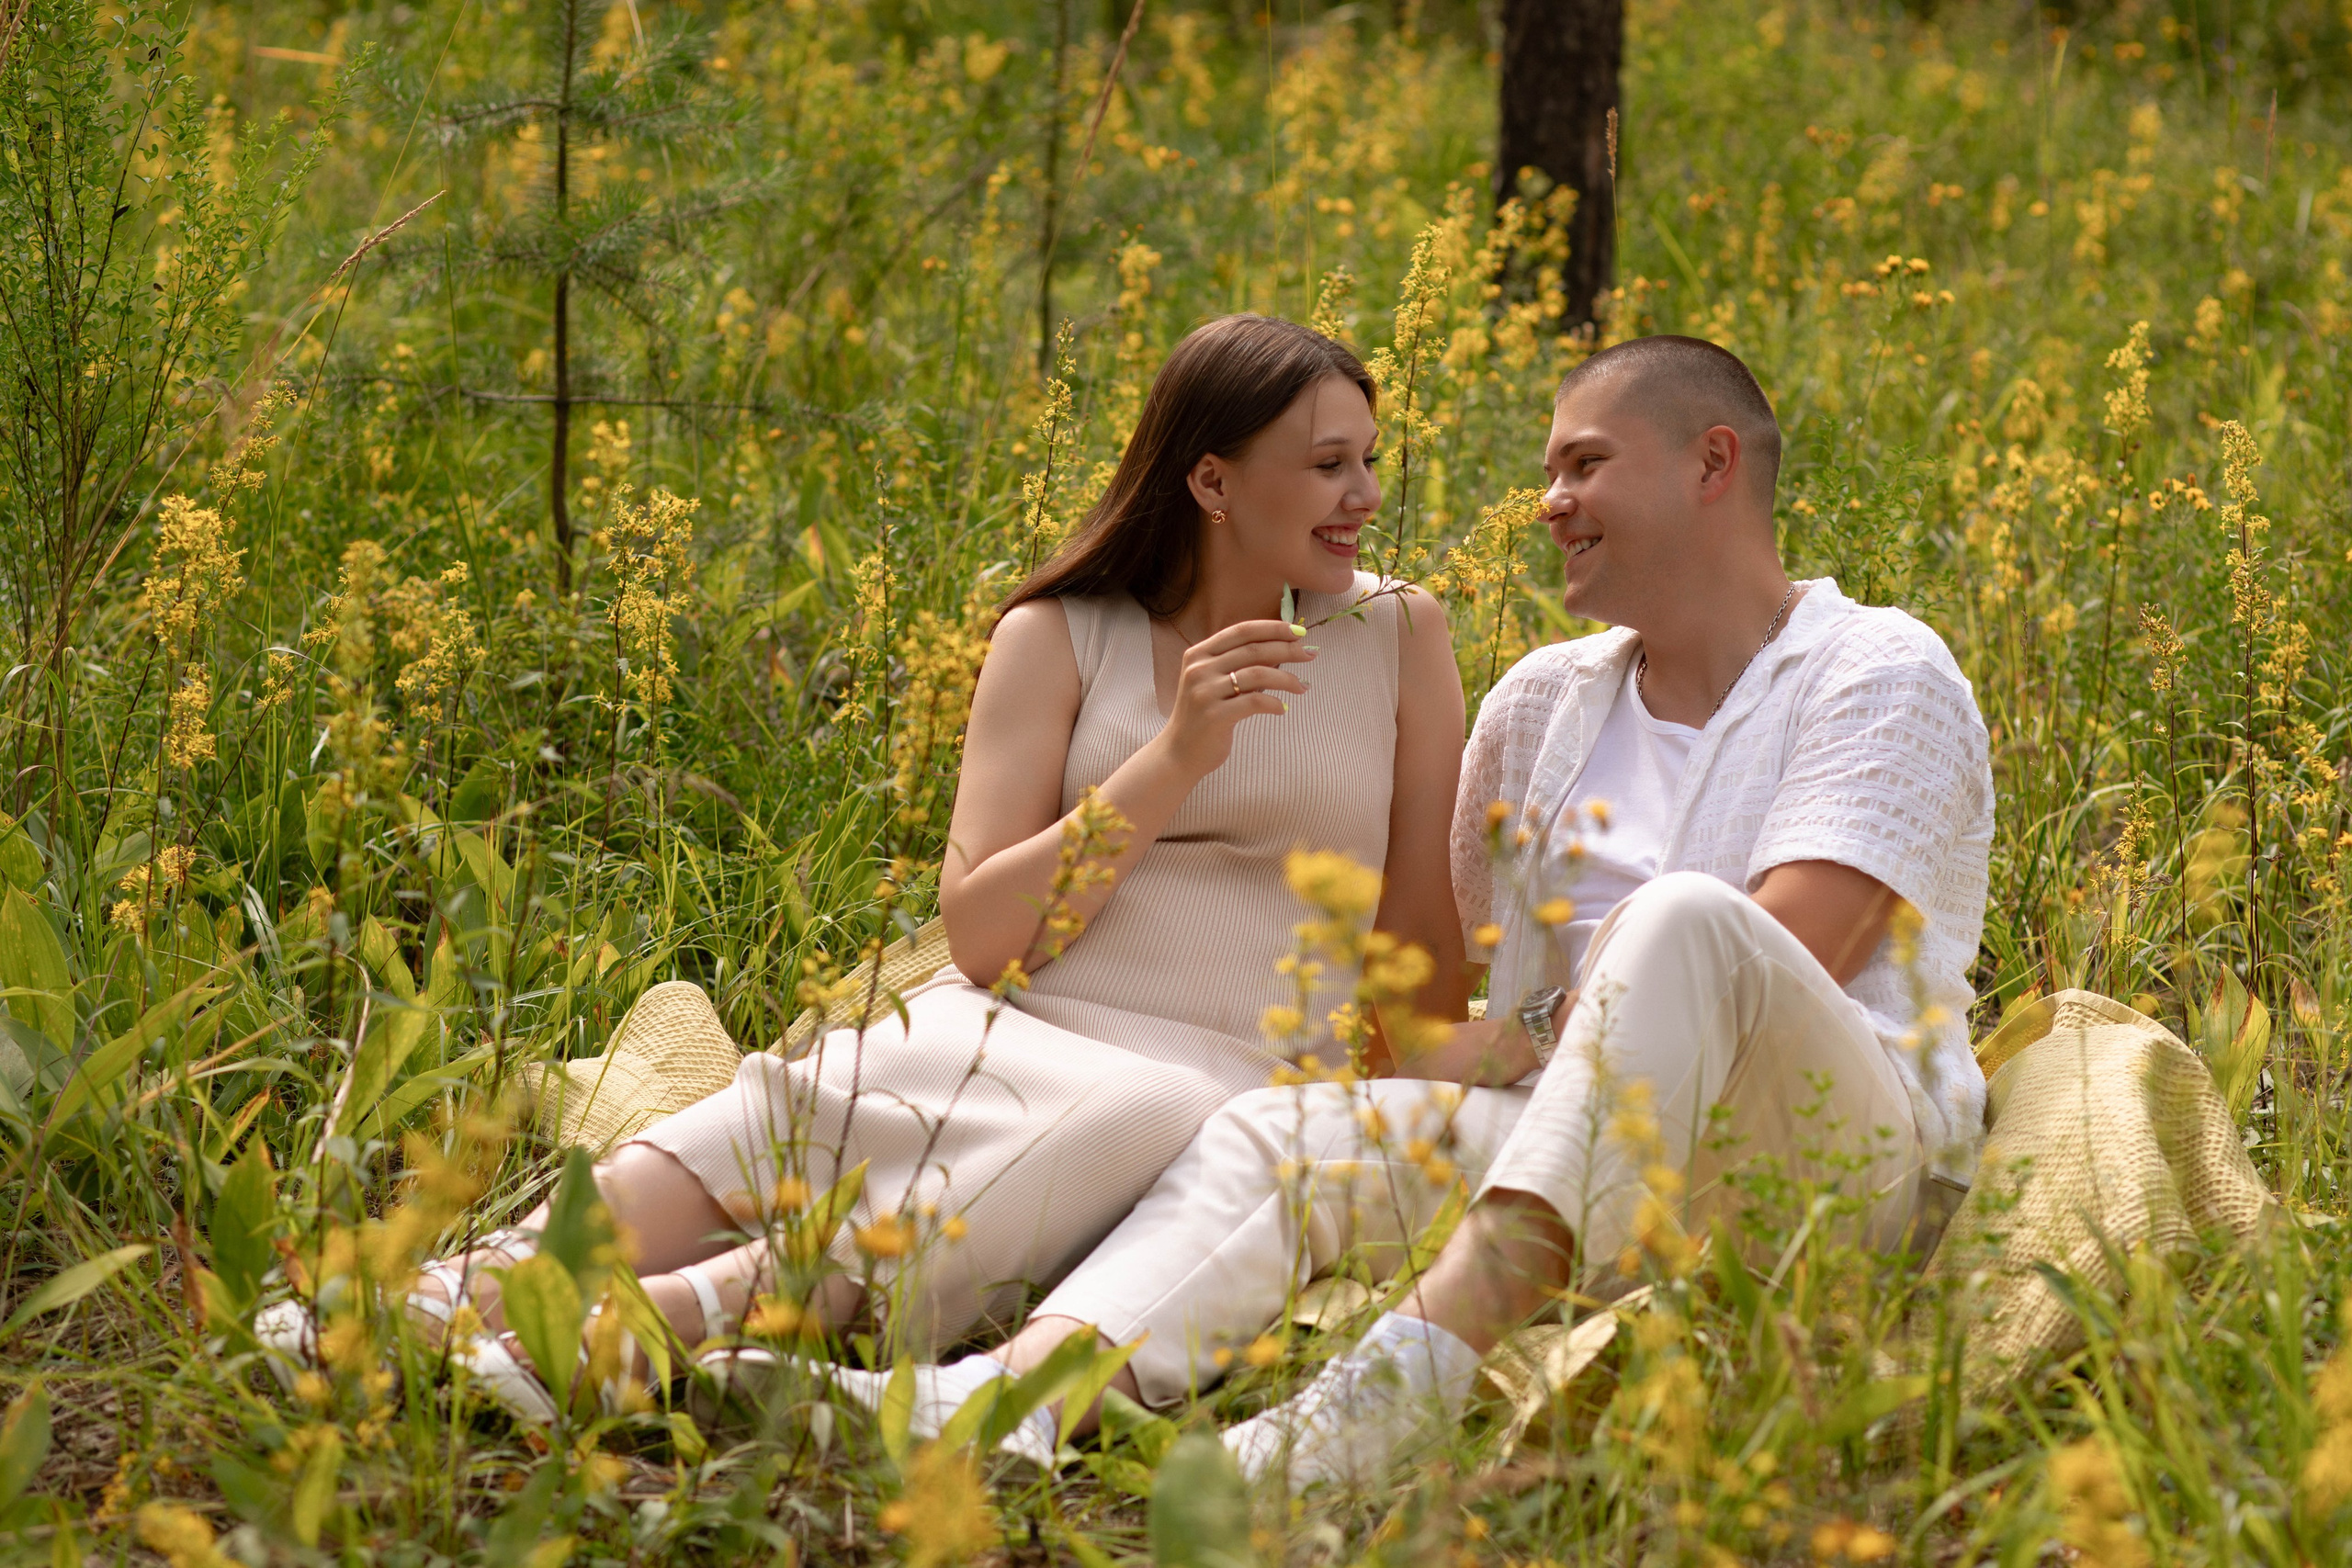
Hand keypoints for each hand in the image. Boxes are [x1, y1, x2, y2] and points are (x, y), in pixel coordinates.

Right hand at [1156, 618, 1315, 777]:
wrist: (1178, 752)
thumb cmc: (1202, 715)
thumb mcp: (1214, 682)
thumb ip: (1239, 664)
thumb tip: (1281, 648)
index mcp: (1198, 654)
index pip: (1241, 631)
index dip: (1272, 628)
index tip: (1298, 631)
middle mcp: (1199, 669)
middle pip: (1253, 650)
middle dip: (1287, 649)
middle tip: (1309, 654)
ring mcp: (1205, 692)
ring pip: (1258, 674)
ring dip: (1286, 678)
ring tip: (1302, 686)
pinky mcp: (1214, 716)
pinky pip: (1255, 702)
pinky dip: (1274, 703)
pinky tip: (1282, 708)